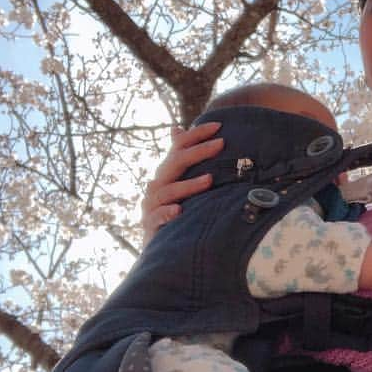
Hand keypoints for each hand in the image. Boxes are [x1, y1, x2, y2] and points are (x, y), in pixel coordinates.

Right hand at [141, 122, 222, 247]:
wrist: (160, 245)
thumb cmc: (176, 211)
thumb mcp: (181, 183)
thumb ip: (181, 160)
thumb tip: (176, 128)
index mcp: (166, 173)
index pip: (179, 147)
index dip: (196, 134)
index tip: (219, 126)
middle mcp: (157, 185)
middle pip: (174, 163)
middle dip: (198, 152)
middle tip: (221, 144)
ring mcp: (151, 205)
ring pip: (167, 191)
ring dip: (189, 185)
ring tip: (210, 180)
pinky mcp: (149, 225)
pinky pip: (156, 217)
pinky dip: (166, 212)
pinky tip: (179, 211)